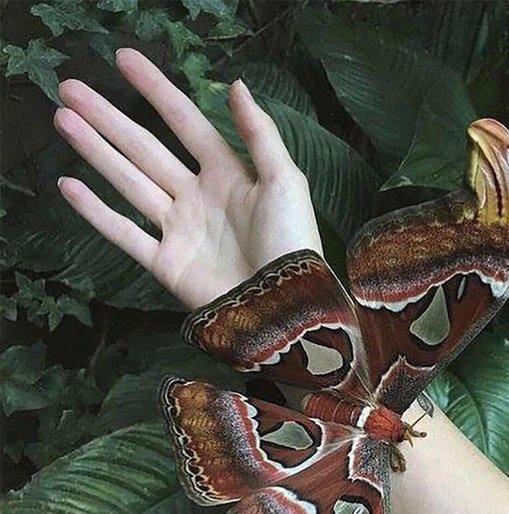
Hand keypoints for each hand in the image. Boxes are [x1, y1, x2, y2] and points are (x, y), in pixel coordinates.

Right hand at [54, 48, 321, 309]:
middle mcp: (197, 197)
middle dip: (109, 118)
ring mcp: (178, 230)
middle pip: (146, 149)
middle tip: (71, 89)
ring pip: (129, 182)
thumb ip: (260, 134)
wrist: (284, 304)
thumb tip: (236, 85)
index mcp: (227, 174)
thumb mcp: (285, 180)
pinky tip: (69, 186)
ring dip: (96, 152)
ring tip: (64, 120)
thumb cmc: (291, 241)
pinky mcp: (165, 263)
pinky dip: (96, 212)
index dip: (156, 90)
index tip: (124, 61)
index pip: (184, 123)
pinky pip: (125, 234)